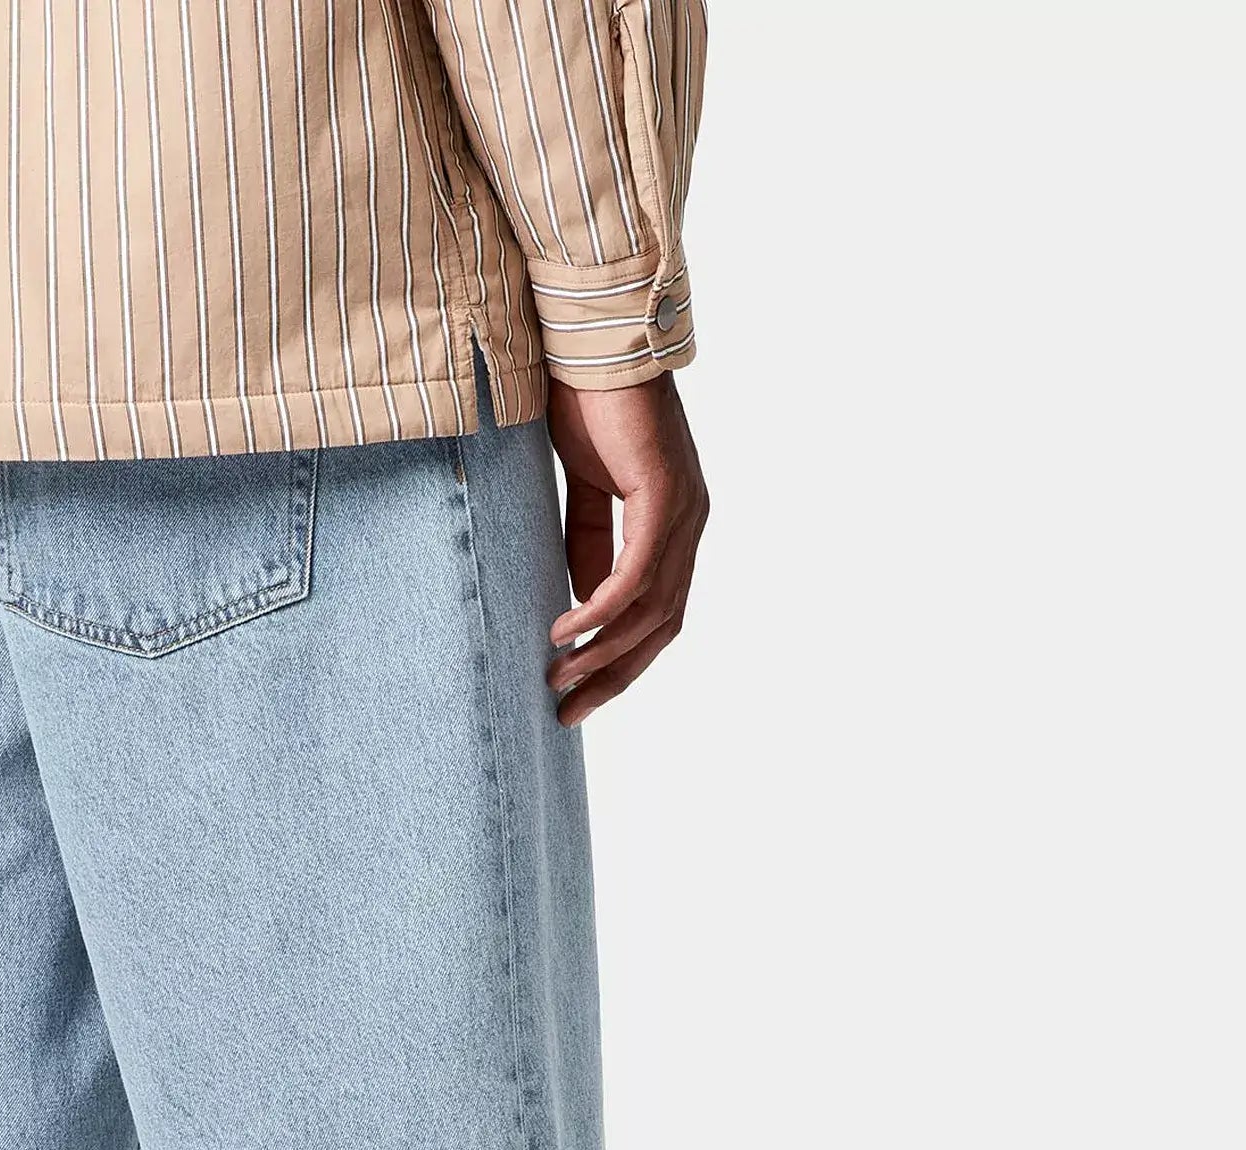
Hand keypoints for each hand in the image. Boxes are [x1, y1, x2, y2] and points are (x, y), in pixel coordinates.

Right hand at [545, 376, 708, 724]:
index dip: (619, 662)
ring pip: (650, 609)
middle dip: (613, 676)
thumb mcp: (584, 489)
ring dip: (602, 652)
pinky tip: (566, 631)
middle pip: (661, 627)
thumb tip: (582, 603)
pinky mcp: (663, 495)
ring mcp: (682, 511)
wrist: (589, 341)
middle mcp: (688, 523)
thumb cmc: (587, 404)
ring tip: (556, 678)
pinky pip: (634, 574)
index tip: (576, 695)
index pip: (657, 615)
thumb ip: (590, 543)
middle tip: (567, 712)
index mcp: (673, 526)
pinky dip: (600, 610)